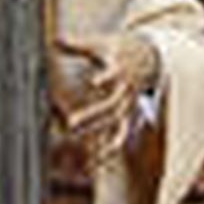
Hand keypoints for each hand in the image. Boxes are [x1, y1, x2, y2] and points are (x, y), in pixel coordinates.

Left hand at [52, 34, 159, 167]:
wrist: (149, 56)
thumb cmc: (118, 49)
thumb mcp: (99, 44)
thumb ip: (77, 45)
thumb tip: (54, 40)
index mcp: (119, 69)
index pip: (113, 74)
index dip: (106, 77)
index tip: (95, 82)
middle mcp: (126, 89)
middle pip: (111, 104)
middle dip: (92, 115)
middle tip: (70, 123)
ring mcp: (129, 104)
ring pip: (117, 123)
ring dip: (102, 137)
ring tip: (89, 155)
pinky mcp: (129, 114)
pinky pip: (120, 134)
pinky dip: (110, 148)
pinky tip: (96, 163)